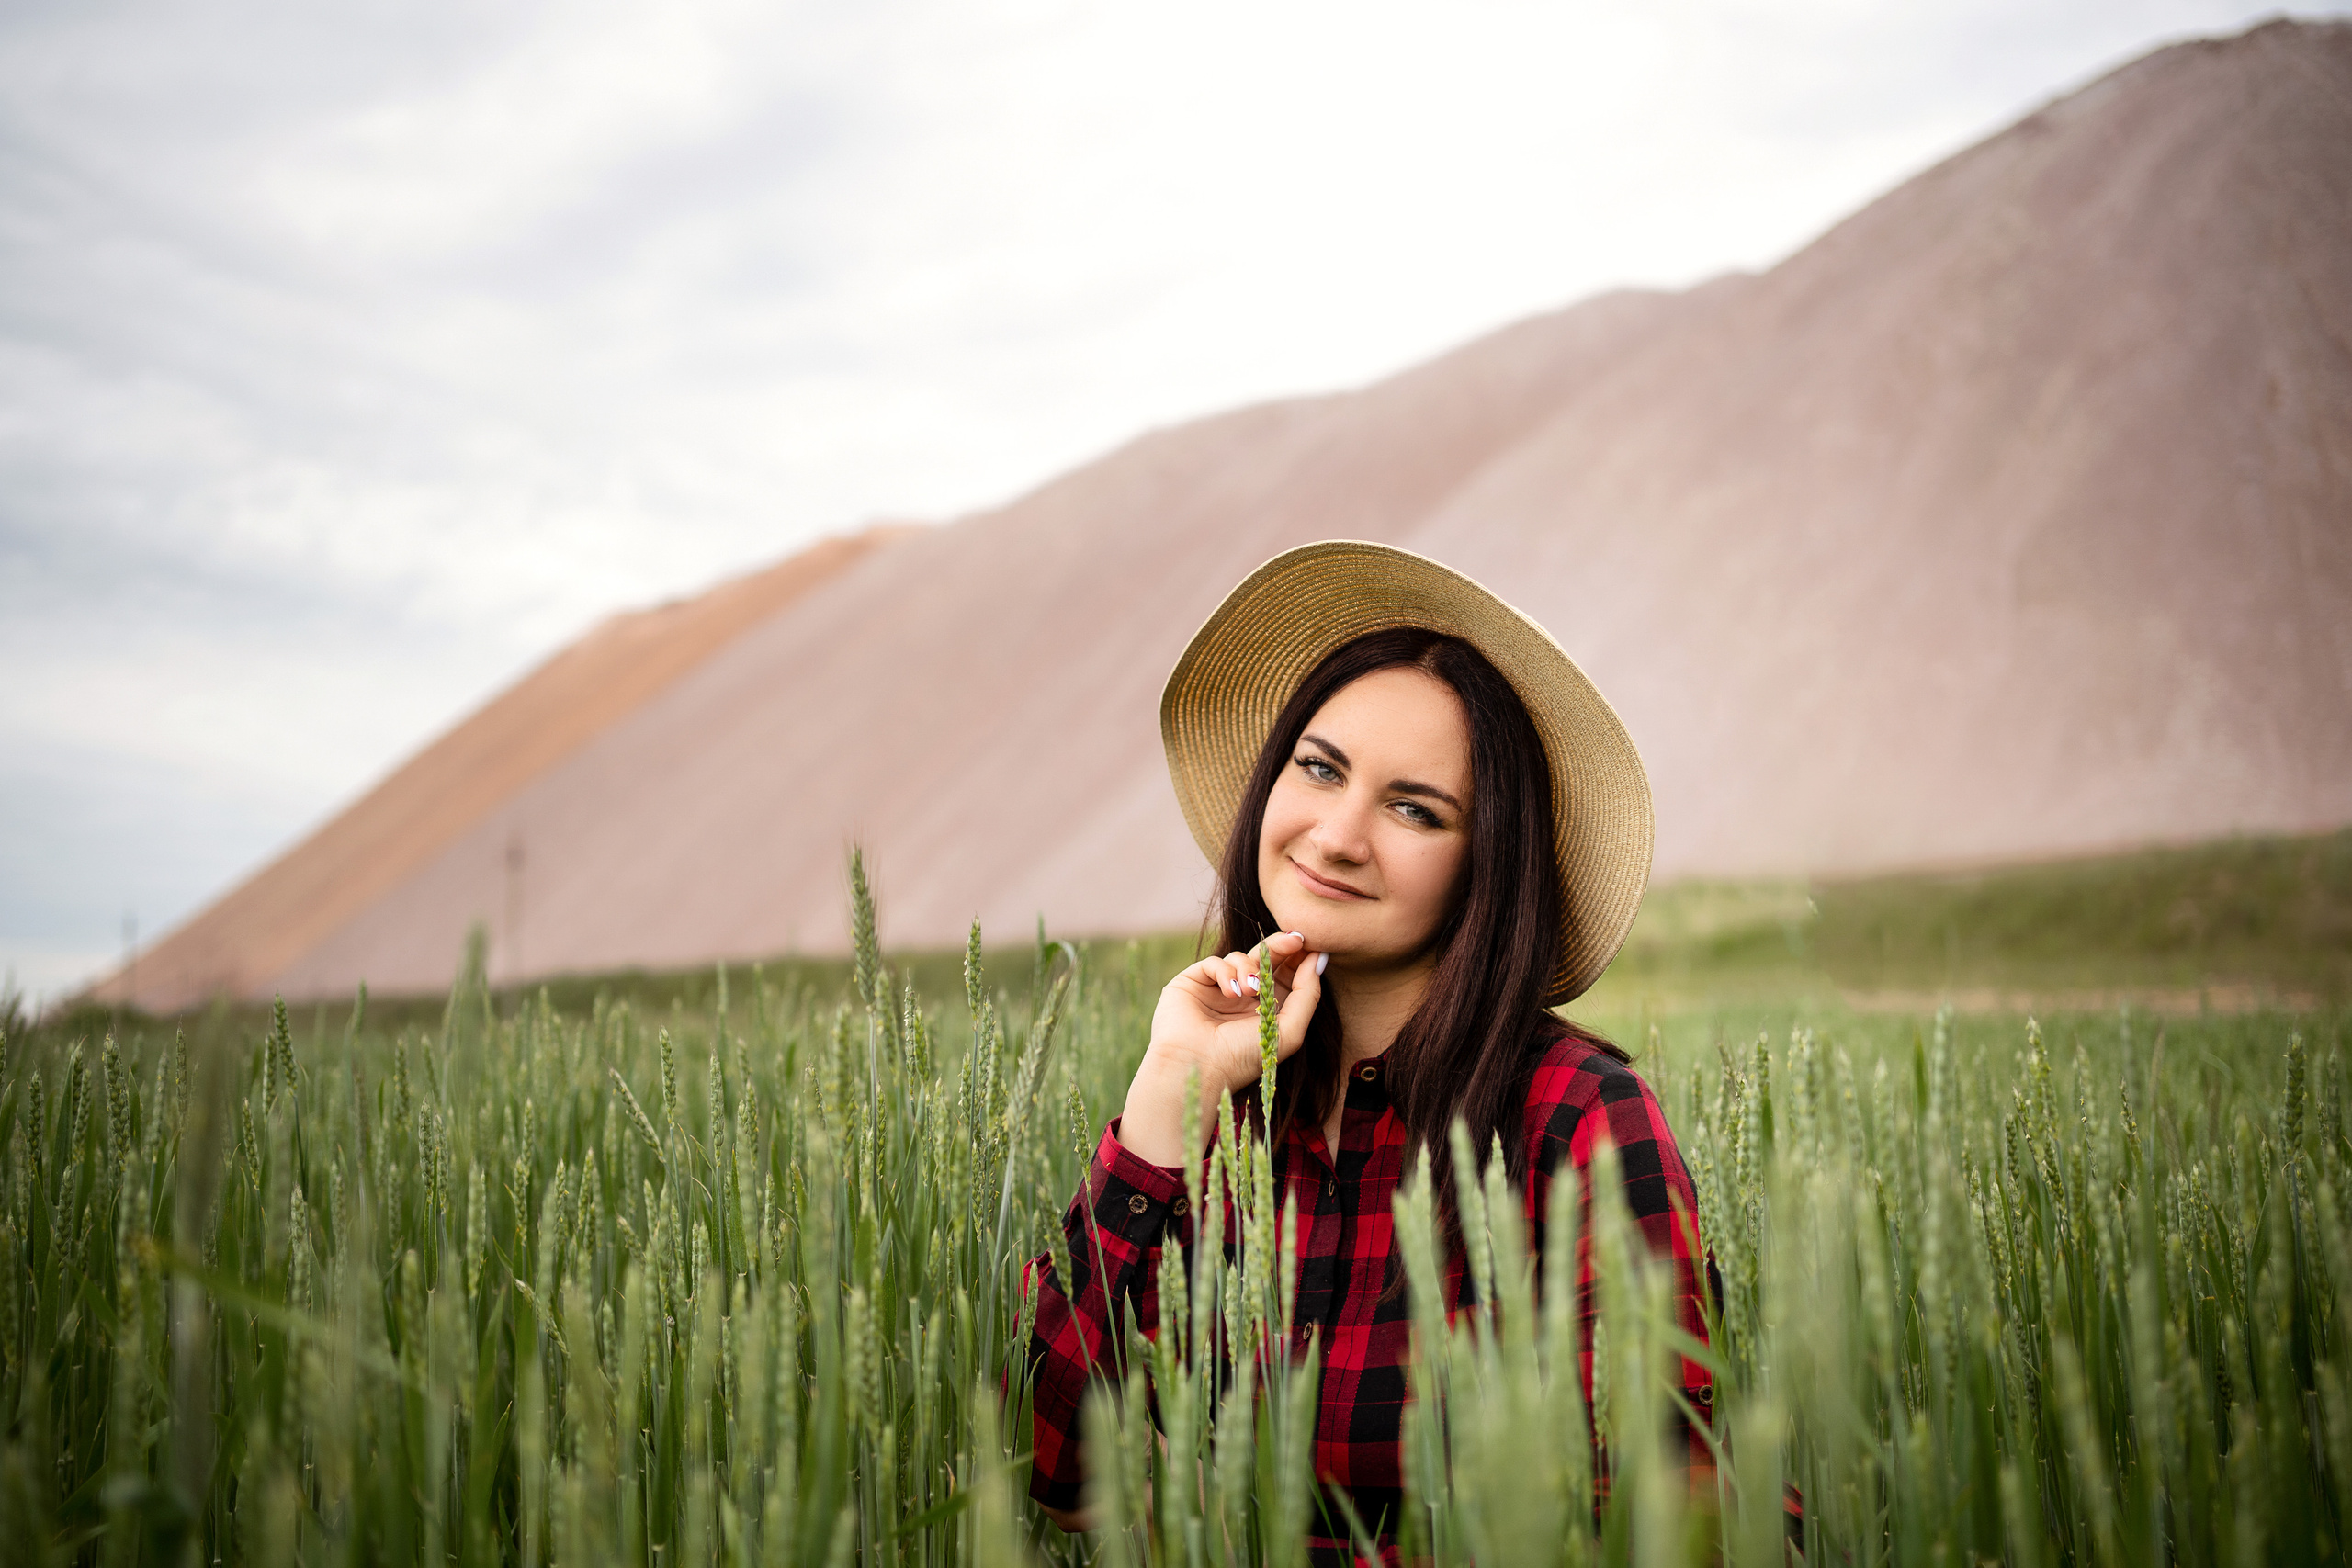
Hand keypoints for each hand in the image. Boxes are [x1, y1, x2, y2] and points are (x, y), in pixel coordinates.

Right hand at [1118, 932, 1321, 1165]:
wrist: (1197, 1066)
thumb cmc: (1243, 1057)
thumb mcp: (1288, 1031)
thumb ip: (1307, 995)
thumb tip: (1318, 959)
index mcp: (1264, 1012)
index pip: (1283, 976)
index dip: (1297, 960)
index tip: (1310, 946)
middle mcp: (1241, 999)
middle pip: (1264, 960)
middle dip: (1280, 948)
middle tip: (1295, 939)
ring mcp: (1217, 990)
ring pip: (1240, 958)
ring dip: (1249, 968)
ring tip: (1250, 990)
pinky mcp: (1193, 982)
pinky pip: (1214, 962)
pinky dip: (1225, 971)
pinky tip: (1229, 992)